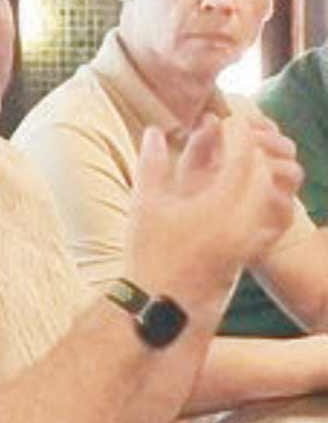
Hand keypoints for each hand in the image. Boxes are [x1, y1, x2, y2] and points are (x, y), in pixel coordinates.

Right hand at [124, 115, 298, 326]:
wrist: (161, 302)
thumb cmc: (147, 254)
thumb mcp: (145, 204)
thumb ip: (152, 163)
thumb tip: (154, 131)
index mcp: (216, 207)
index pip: (242, 157)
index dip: (236, 133)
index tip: (226, 120)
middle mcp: (243, 222)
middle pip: (264, 171)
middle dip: (252, 148)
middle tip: (236, 136)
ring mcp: (252, 238)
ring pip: (276, 193)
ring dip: (264, 171)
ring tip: (244, 161)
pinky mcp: (254, 250)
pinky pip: (278, 218)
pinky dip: (273, 198)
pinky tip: (254, 191)